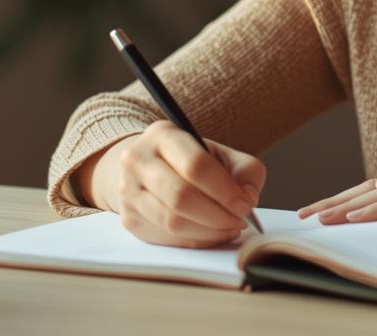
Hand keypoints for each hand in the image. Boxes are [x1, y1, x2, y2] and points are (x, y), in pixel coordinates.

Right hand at [109, 120, 267, 248]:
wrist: (149, 168)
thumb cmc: (190, 161)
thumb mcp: (220, 154)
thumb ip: (244, 170)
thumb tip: (248, 198)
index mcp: (162, 135)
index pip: (195, 165)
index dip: (225, 190)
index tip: (245, 204)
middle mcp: (137, 160)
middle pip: (180, 196)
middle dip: (218, 215)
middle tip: (240, 220)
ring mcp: (128, 191)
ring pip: (172, 221)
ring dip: (208, 231)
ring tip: (230, 228)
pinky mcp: (129, 218)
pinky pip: (166, 238)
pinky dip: (196, 241)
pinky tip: (213, 235)